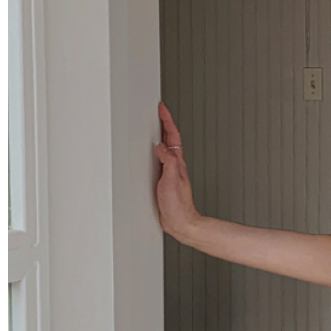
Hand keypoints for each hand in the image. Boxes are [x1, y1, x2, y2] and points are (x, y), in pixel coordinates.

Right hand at [154, 101, 200, 239]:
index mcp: (177, 162)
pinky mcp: (163, 180)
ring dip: (160, 135)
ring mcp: (169, 172)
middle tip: (158, 111)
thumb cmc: (178, 205)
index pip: (172, 136)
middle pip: (169, 139)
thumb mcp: (172, 180)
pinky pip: (159, 160)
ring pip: (165, 148)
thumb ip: (168, 162)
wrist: (180, 222)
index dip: (167, 120)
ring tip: (154, 125)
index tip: (161, 108)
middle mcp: (174, 165)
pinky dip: (154, 151)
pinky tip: (150, 152)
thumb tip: (161, 146)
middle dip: (163, 123)